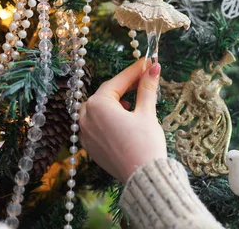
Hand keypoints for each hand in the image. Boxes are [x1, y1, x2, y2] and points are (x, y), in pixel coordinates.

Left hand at [79, 59, 166, 182]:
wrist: (142, 177)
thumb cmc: (145, 144)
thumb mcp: (147, 112)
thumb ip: (147, 88)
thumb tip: (153, 68)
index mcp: (98, 105)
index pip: (118, 81)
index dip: (135, 70)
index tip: (148, 62)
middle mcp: (85, 117)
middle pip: (106, 93)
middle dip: (125, 85)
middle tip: (144, 78)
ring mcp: (85, 133)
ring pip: (99, 108)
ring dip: (116, 100)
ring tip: (135, 99)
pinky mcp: (90, 146)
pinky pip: (96, 123)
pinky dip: (109, 116)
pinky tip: (124, 117)